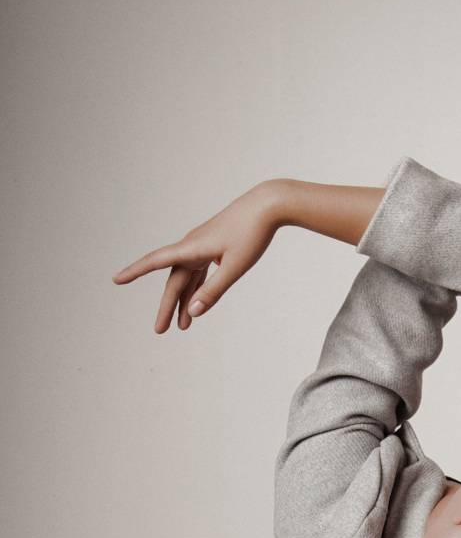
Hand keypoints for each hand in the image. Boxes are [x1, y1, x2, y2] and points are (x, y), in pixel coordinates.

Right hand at [110, 181, 284, 330]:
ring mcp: (201, 246)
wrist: (267, 206)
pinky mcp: (213, 247)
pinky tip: (197, 303)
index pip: (155, 262)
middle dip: (167, 306)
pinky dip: (197, 288)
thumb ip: (214, 291)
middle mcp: (191, 246)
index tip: (116, 280)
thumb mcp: (234, 267)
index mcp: (191, 248)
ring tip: (182, 327)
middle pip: (174, 280)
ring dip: (184, 301)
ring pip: (186, 278)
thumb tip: (194, 312)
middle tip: (160, 330)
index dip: (134, 272)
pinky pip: (198, 272)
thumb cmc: (252, 234)